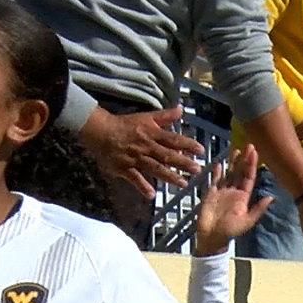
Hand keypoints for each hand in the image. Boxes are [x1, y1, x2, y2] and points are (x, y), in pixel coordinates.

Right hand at [77, 104, 203, 197]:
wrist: (100, 131)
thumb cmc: (125, 124)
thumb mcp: (146, 117)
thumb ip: (165, 116)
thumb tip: (181, 109)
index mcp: (152, 134)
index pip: (173, 139)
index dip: (188, 144)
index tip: (201, 150)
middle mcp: (146, 146)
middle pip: (167, 155)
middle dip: (183, 162)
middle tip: (197, 170)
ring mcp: (135, 158)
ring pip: (154, 167)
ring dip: (169, 176)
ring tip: (183, 183)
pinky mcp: (124, 168)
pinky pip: (134, 178)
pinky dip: (142, 186)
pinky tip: (151, 194)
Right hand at [193, 145, 273, 255]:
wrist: (212, 237)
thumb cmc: (231, 231)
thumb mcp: (247, 221)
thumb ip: (258, 209)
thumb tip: (271, 197)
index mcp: (243, 196)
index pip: (248, 177)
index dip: (251, 165)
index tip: (254, 153)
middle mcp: (233, 191)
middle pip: (239, 172)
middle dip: (243, 159)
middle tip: (248, 145)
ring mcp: (221, 191)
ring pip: (227, 173)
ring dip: (231, 162)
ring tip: (235, 150)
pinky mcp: (210, 194)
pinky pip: (214, 180)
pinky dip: (216, 172)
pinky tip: (218, 163)